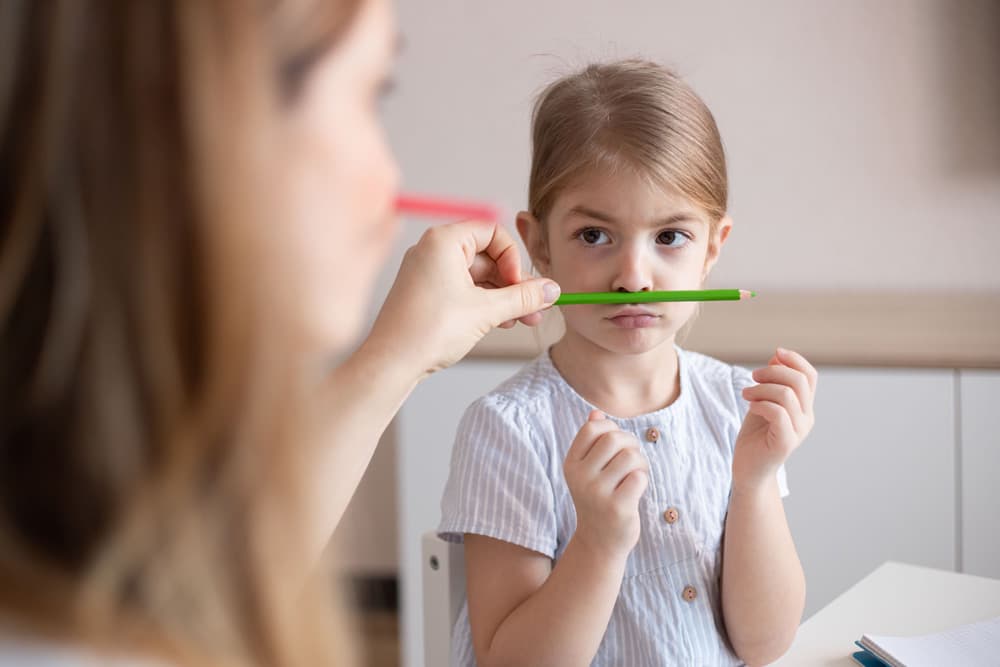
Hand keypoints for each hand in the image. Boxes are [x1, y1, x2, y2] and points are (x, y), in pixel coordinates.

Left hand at [367, 220, 559, 377]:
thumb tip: (551, 289)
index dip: (513, 258)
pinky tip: (501, 323)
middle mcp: (432, 250)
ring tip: (522, 321)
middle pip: (487, 256)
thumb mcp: (487, 312)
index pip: (492, 232)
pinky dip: (484, 304)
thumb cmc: (428, 331)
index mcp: (443, 241)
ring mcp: (428, 272)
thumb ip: (524, 297)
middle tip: (535, 307)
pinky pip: (463, 290)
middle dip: (514, 284)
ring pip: (478, 277)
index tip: (520, 285)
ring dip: (503, 298)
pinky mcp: (426, 294)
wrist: (391, 363)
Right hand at [564, 411, 648, 559]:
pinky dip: (643, 480)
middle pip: (614, 439)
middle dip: (631, 444)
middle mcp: (580, 477)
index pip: (593, 428)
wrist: (600, 542)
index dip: (612, 429)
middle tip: (633, 461)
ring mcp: (597, 493)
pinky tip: (636, 491)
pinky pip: (639, 477)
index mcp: (571, 464)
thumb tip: (596, 413)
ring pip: (630, 456)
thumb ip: (592, 442)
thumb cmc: (599, 499)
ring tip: (635, 476)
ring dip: (640, 463)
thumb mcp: (589, 470)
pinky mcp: (616, 508)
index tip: (618, 444)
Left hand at [733, 348, 817, 492]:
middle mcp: (806, 418)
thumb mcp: (762, 402)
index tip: (775, 353)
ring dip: (761, 388)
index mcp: (804, 407)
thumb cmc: (755, 436)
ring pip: (787, 395)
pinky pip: (778, 413)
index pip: (810, 376)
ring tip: (746, 394)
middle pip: (799, 381)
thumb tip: (777, 357)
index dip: (794, 360)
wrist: (749, 470)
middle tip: (753, 376)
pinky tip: (750, 407)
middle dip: (773, 372)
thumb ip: (772, 382)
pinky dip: (760, 404)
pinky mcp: (786, 443)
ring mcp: (798, 431)